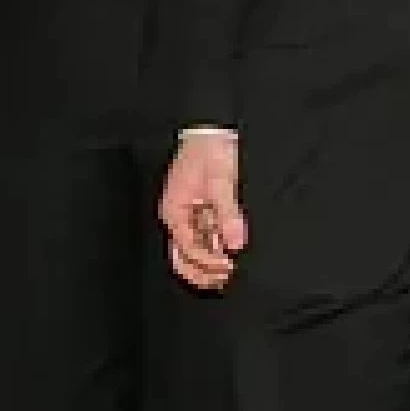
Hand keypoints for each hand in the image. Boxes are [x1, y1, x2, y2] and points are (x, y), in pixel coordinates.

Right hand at [158, 131, 247, 291]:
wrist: (209, 131)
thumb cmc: (211, 152)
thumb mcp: (221, 182)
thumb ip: (227, 214)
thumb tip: (235, 244)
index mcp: (174, 212)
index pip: (187, 249)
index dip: (207, 262)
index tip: (229, 267)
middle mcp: (175, 217)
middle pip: (181, 257)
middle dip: (201, 272)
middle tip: (225, 279)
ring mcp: (183, 215)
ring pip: (188, 251)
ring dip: (205, 264)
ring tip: (226, 273)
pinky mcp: (193, 211)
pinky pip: (198, 238)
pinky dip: (210, 249)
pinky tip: (226, 253)